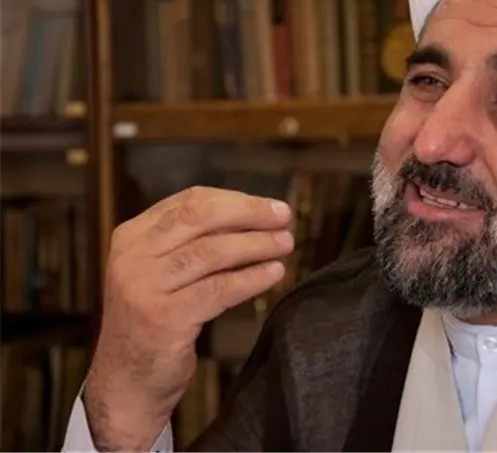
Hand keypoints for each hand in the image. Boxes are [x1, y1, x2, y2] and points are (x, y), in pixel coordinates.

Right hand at [83, 186, 293, 450]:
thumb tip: (256, 216)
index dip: (237, 200)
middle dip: (249, 213)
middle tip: (284, 218)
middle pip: (200, 217)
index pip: (190, 202)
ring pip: (212, 251)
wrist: (125, 382)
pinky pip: (219, 289)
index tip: (271, 206)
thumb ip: (193, 242)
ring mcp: (144, 287)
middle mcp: (132, 257)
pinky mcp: (163, 319)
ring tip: (286, 245)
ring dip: (257, 245)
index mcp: (132, 236)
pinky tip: (274, 274)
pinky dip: (252, 278)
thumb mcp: (162, 272)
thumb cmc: (155, 320)